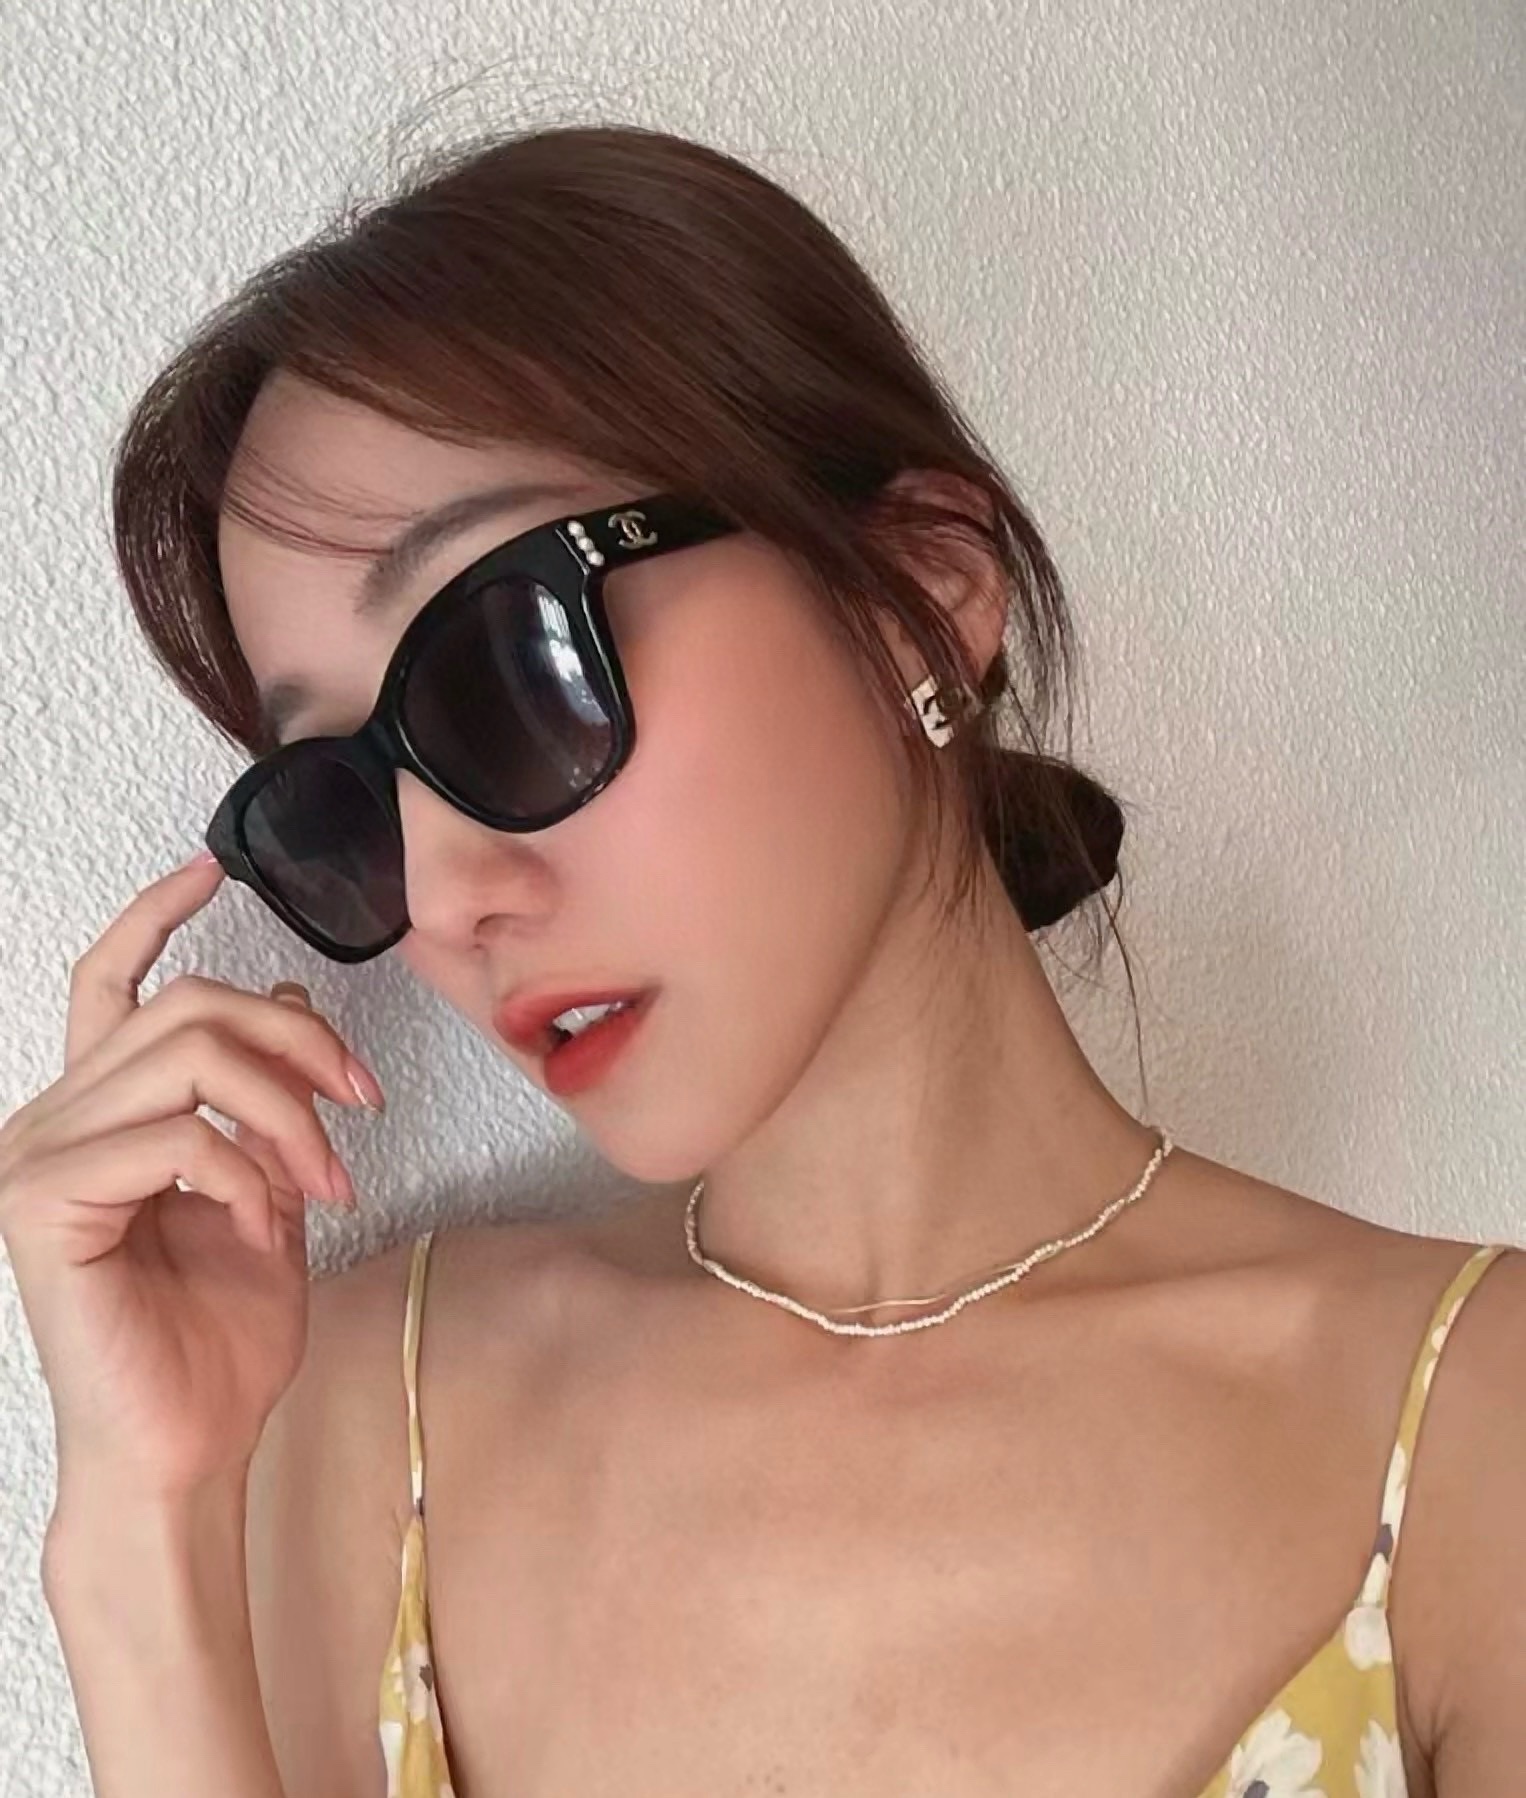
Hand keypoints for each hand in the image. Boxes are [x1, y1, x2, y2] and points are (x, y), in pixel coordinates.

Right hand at [0, 851, 385, 1507]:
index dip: (155, 915)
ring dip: (288, 1113)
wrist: (188, 1448)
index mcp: (98, 1113)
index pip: (111, 983)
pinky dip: (249, 1174)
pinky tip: (266, 1227)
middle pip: (187, 1005)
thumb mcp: (267, 1190)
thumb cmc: (218, 1336)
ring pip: (190, 1055)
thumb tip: (287, 998)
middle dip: (297, 1041)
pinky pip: (178, 1135)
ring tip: (325, 1183)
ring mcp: (34, 1158)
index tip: (211, 870)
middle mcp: (52, 1121)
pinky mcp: (42, 1204)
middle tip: (363, 1102)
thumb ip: (264, 1098)